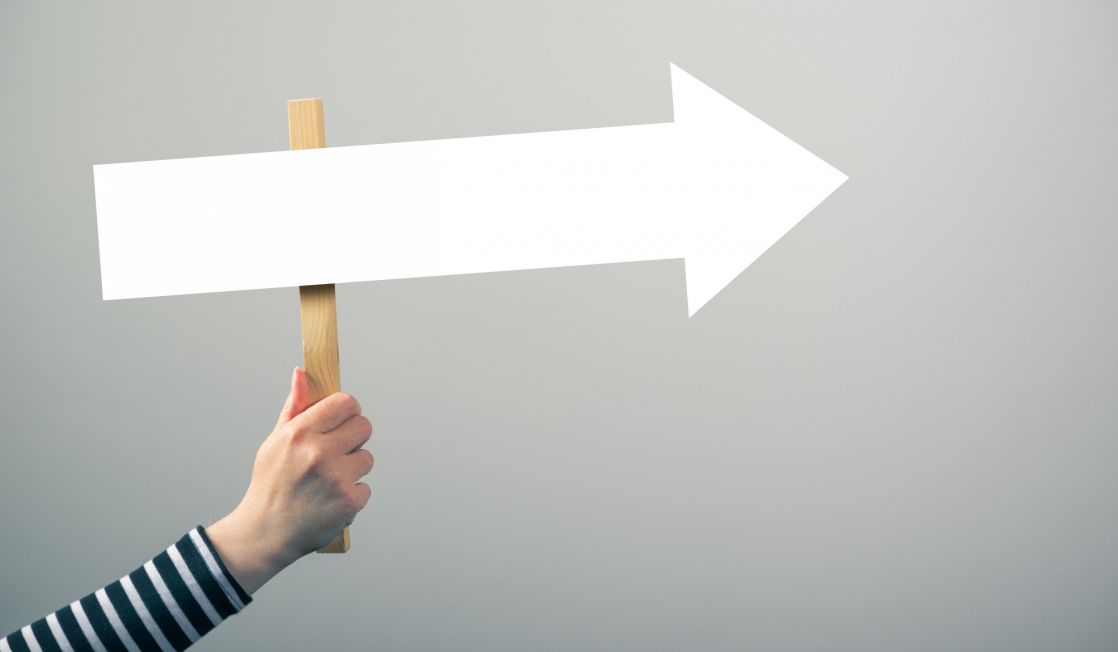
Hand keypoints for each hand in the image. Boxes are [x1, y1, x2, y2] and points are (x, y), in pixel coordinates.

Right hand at [206, 367, 373, 593]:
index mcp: (300, 432)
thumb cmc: (270, 484)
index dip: (347, 410)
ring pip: (367, 458)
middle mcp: (319, 452)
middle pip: (364, 426)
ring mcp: (336, 478)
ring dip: (353, 468)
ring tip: (328, 480)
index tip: (342, 420)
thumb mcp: (274, 442)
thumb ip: (294, 407)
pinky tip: (330, 500)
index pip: (345, 403)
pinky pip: (366, 487)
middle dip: (354, 437)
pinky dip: (352, 495)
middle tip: (337, 452)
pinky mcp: (349, 501)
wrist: (265, 533)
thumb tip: (302, 372)